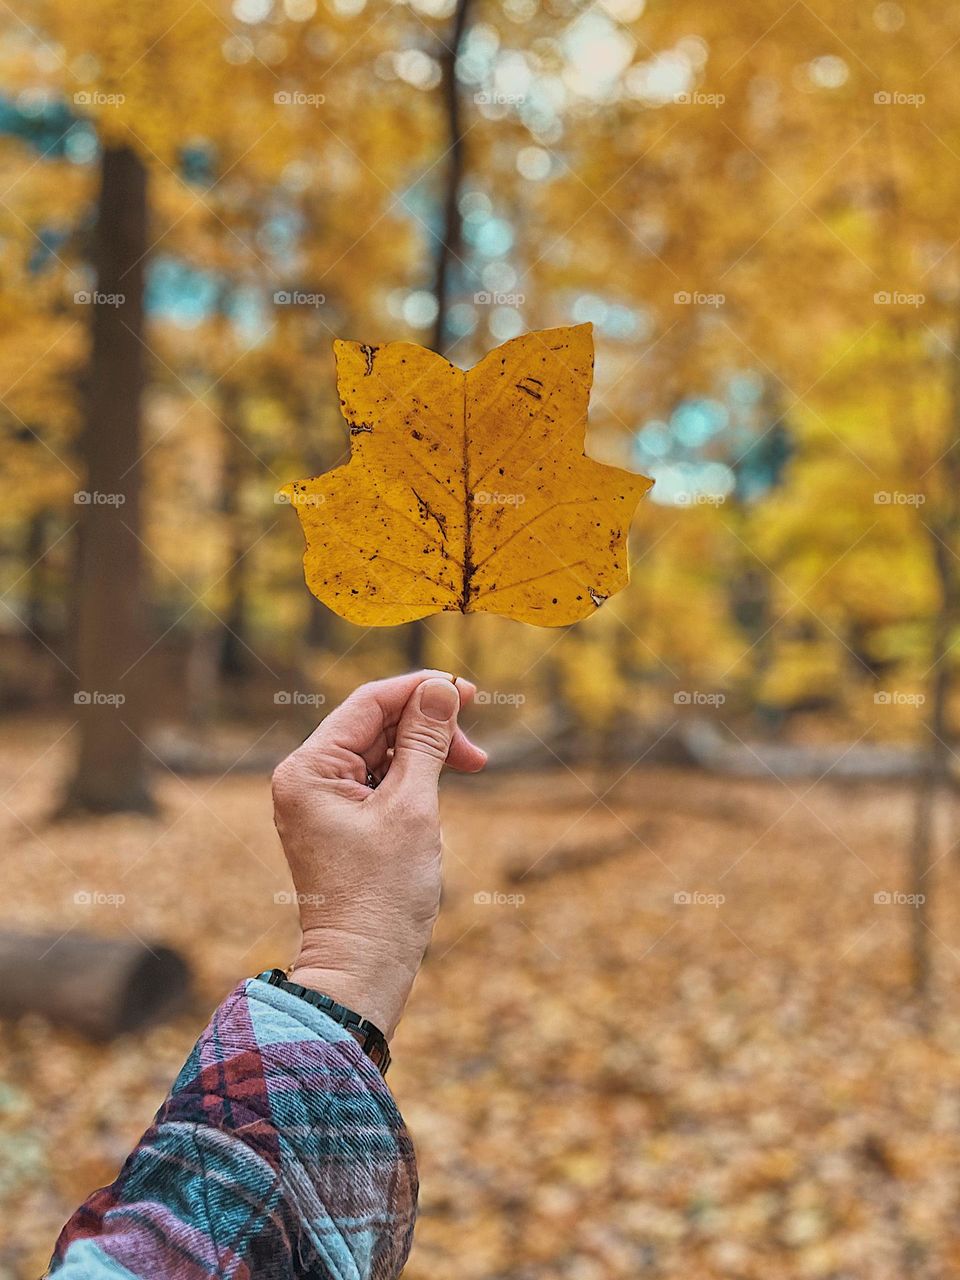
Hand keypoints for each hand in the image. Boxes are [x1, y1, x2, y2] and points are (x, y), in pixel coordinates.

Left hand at [271, 670, 486, 1036]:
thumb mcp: (412, 808)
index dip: (420, 690)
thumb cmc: (383, 895)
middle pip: (374, 724)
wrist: (361, 970)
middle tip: (476, 752)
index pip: (368, 703)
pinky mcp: (336, 822)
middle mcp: (304, 778)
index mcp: (308, 769)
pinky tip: (439, 794)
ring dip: (425, 754)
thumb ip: (425, 741)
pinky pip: (377, 780)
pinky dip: (411, 779)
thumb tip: (439, 687)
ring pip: (379, 751)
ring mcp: (318, 801)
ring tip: (470, 770)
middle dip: (428, 728)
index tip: (468, 691)